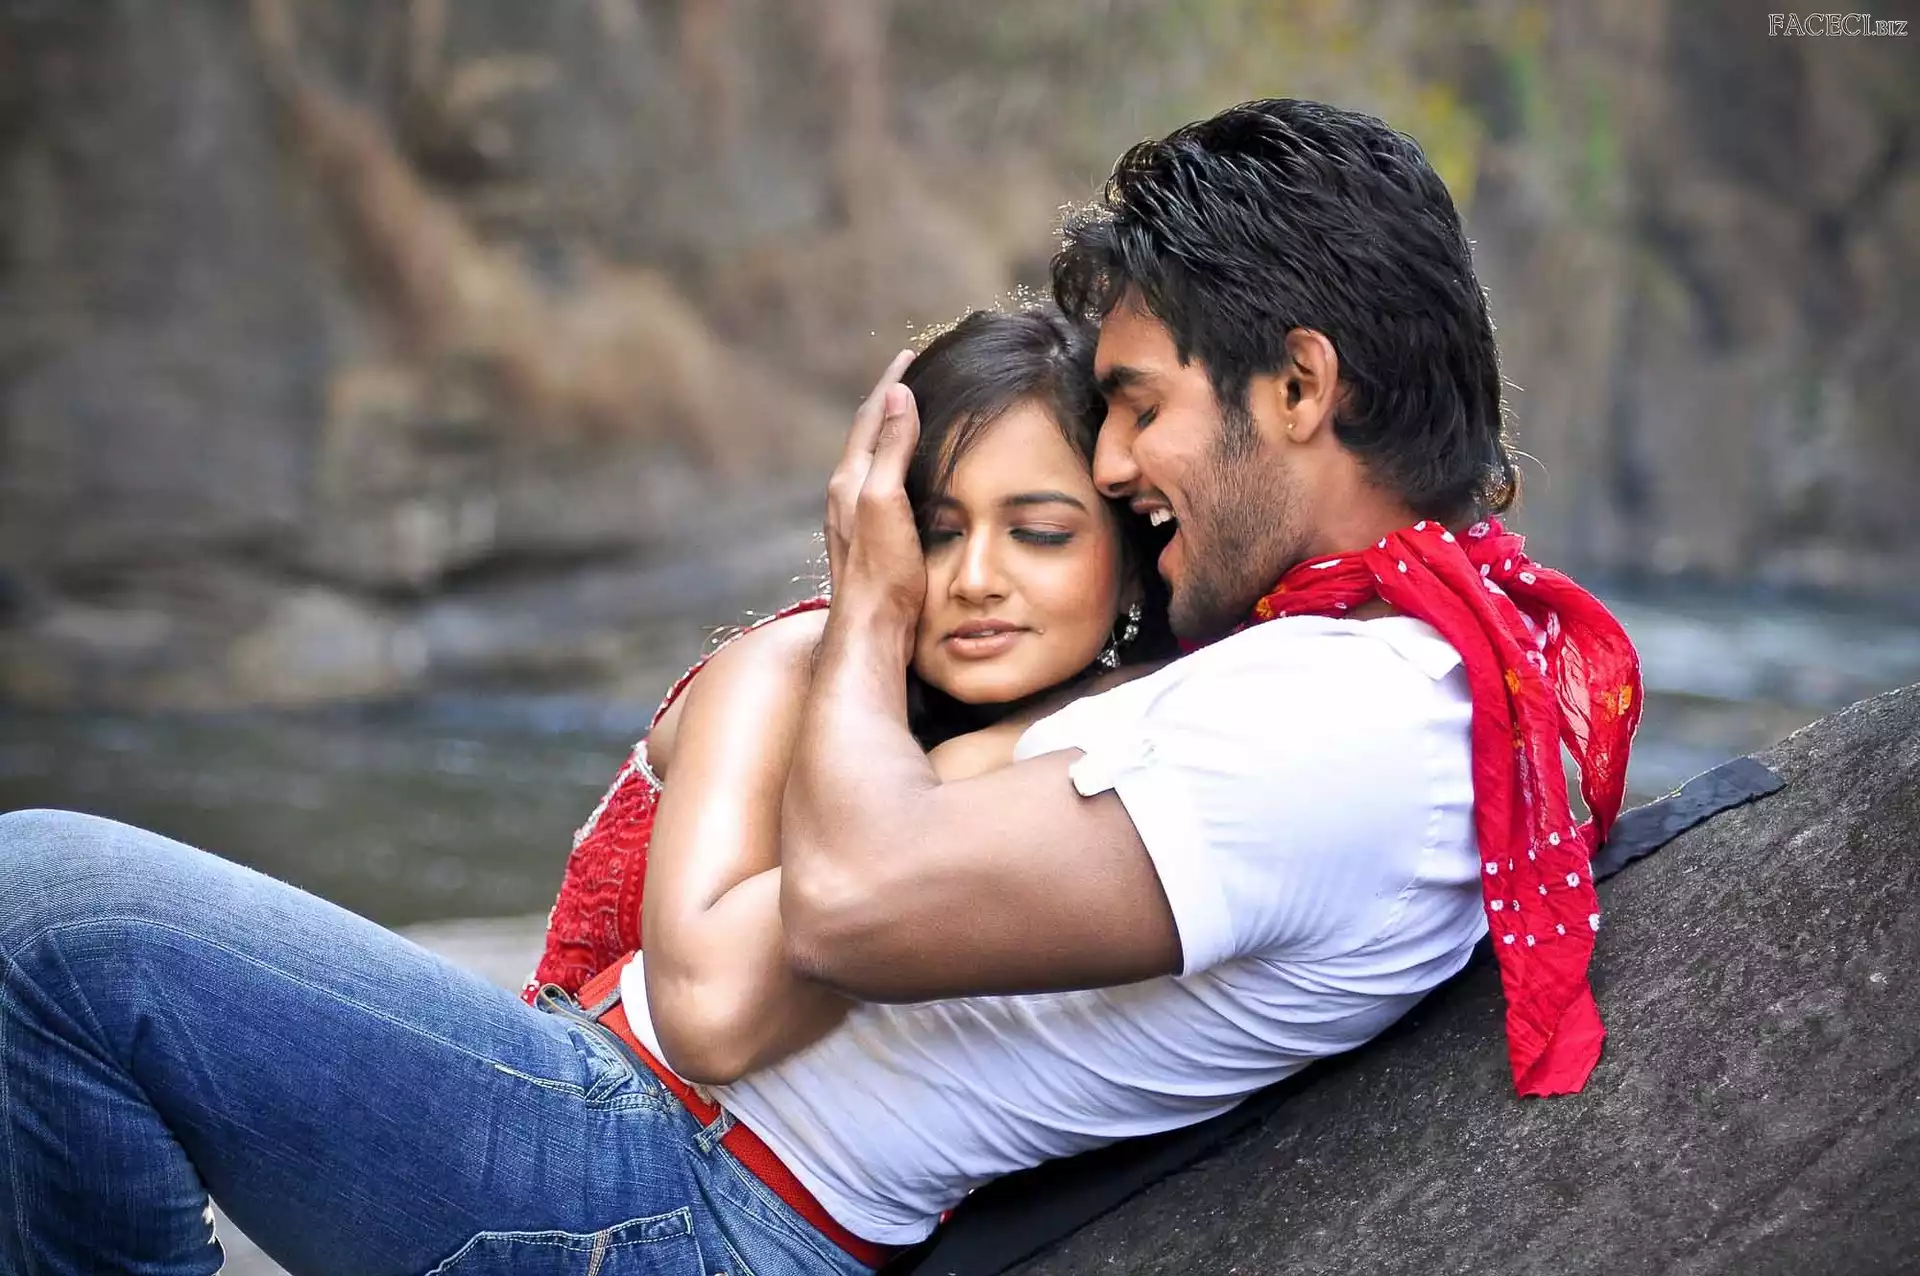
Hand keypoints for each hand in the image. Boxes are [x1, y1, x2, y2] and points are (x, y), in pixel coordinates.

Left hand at [823, 351, 924, 626]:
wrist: (870, 632)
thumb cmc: (881, 573)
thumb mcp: (886, 502)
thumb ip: (892, 450)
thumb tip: (900, 396)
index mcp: (849, 479)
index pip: (872, 416)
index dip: (892, 384)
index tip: (910, 355)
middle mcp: (845, 494)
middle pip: (867, 434)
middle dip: (888, 402)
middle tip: (911, 376)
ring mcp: (853, 517)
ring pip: (871, 459)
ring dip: (888, 432)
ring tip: (909, 415)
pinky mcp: (867, 538)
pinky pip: (878, 483)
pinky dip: (893, 463)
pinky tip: (904, 477)